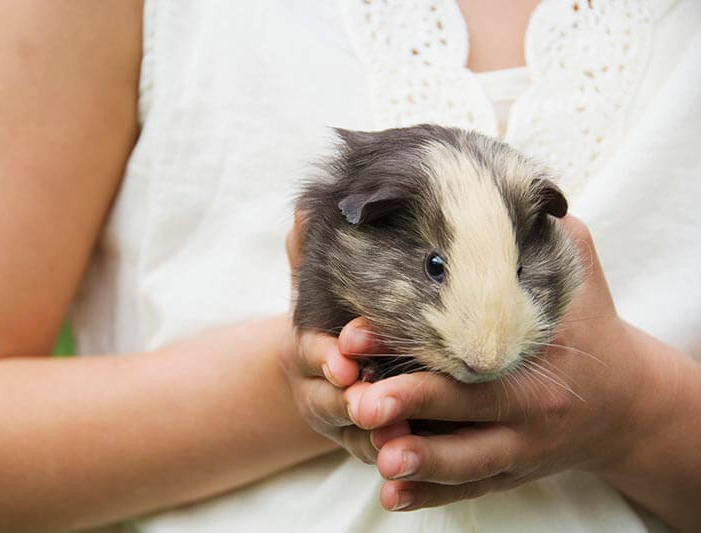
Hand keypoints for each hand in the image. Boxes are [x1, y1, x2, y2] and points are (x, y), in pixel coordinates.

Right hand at [281, 211, 395, 461]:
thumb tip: (306, 209)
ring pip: (357, 436)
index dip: (325, 356)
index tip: (344, 358)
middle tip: (372, 402)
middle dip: (350, 401)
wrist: (335, 362)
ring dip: (376, 437)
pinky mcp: (372, 442)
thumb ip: (310, 250)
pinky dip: (396, 461)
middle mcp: (320, 389)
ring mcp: (344, 422)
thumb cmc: (334, 309)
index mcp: (307, 348)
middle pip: (329, 402)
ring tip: (401, 437)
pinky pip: (381, 456)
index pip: (310, 353)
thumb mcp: (317, 280)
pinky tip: (418, 463)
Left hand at [345, 217, 658, 510]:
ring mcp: (520, 447)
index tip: (355, 337)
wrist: (627, 402)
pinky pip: (471, 489)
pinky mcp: (510, 471)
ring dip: (421, 465)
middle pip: (464, 410)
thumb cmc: (592, 327)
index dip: (408, 345)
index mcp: (539, 355)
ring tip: (378, 457)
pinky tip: (392, 494)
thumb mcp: (579, 274)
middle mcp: (529, 408)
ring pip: (467, 462)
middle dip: (409, 405)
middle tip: (359, 404)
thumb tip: (501, 183)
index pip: (466, 349)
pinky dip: (432, 495)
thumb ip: (542, 237)